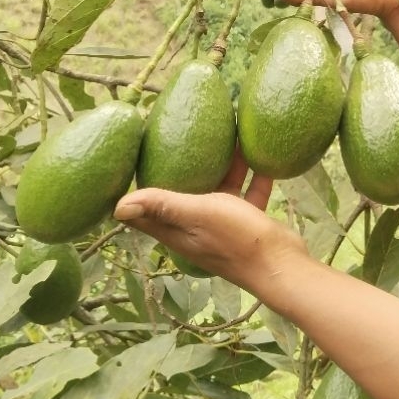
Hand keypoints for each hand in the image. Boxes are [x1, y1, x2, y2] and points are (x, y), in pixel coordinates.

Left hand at [113, 148, 306, 291]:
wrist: (282, 264)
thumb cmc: (238, 239)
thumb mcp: (200, 214)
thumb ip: (164, 205)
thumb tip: (116, 206)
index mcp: (177, 229)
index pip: (145, 210)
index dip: (137, 187)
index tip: (136, 157)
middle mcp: (195, 227)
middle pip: (182, 193)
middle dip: (183, 166)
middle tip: (183, 134)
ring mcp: (222, 225)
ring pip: (217, 188)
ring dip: (222, 165)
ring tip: (227, 134)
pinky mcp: (246, 221)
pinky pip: (245, 192)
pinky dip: (250, 175)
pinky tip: (259, 153)